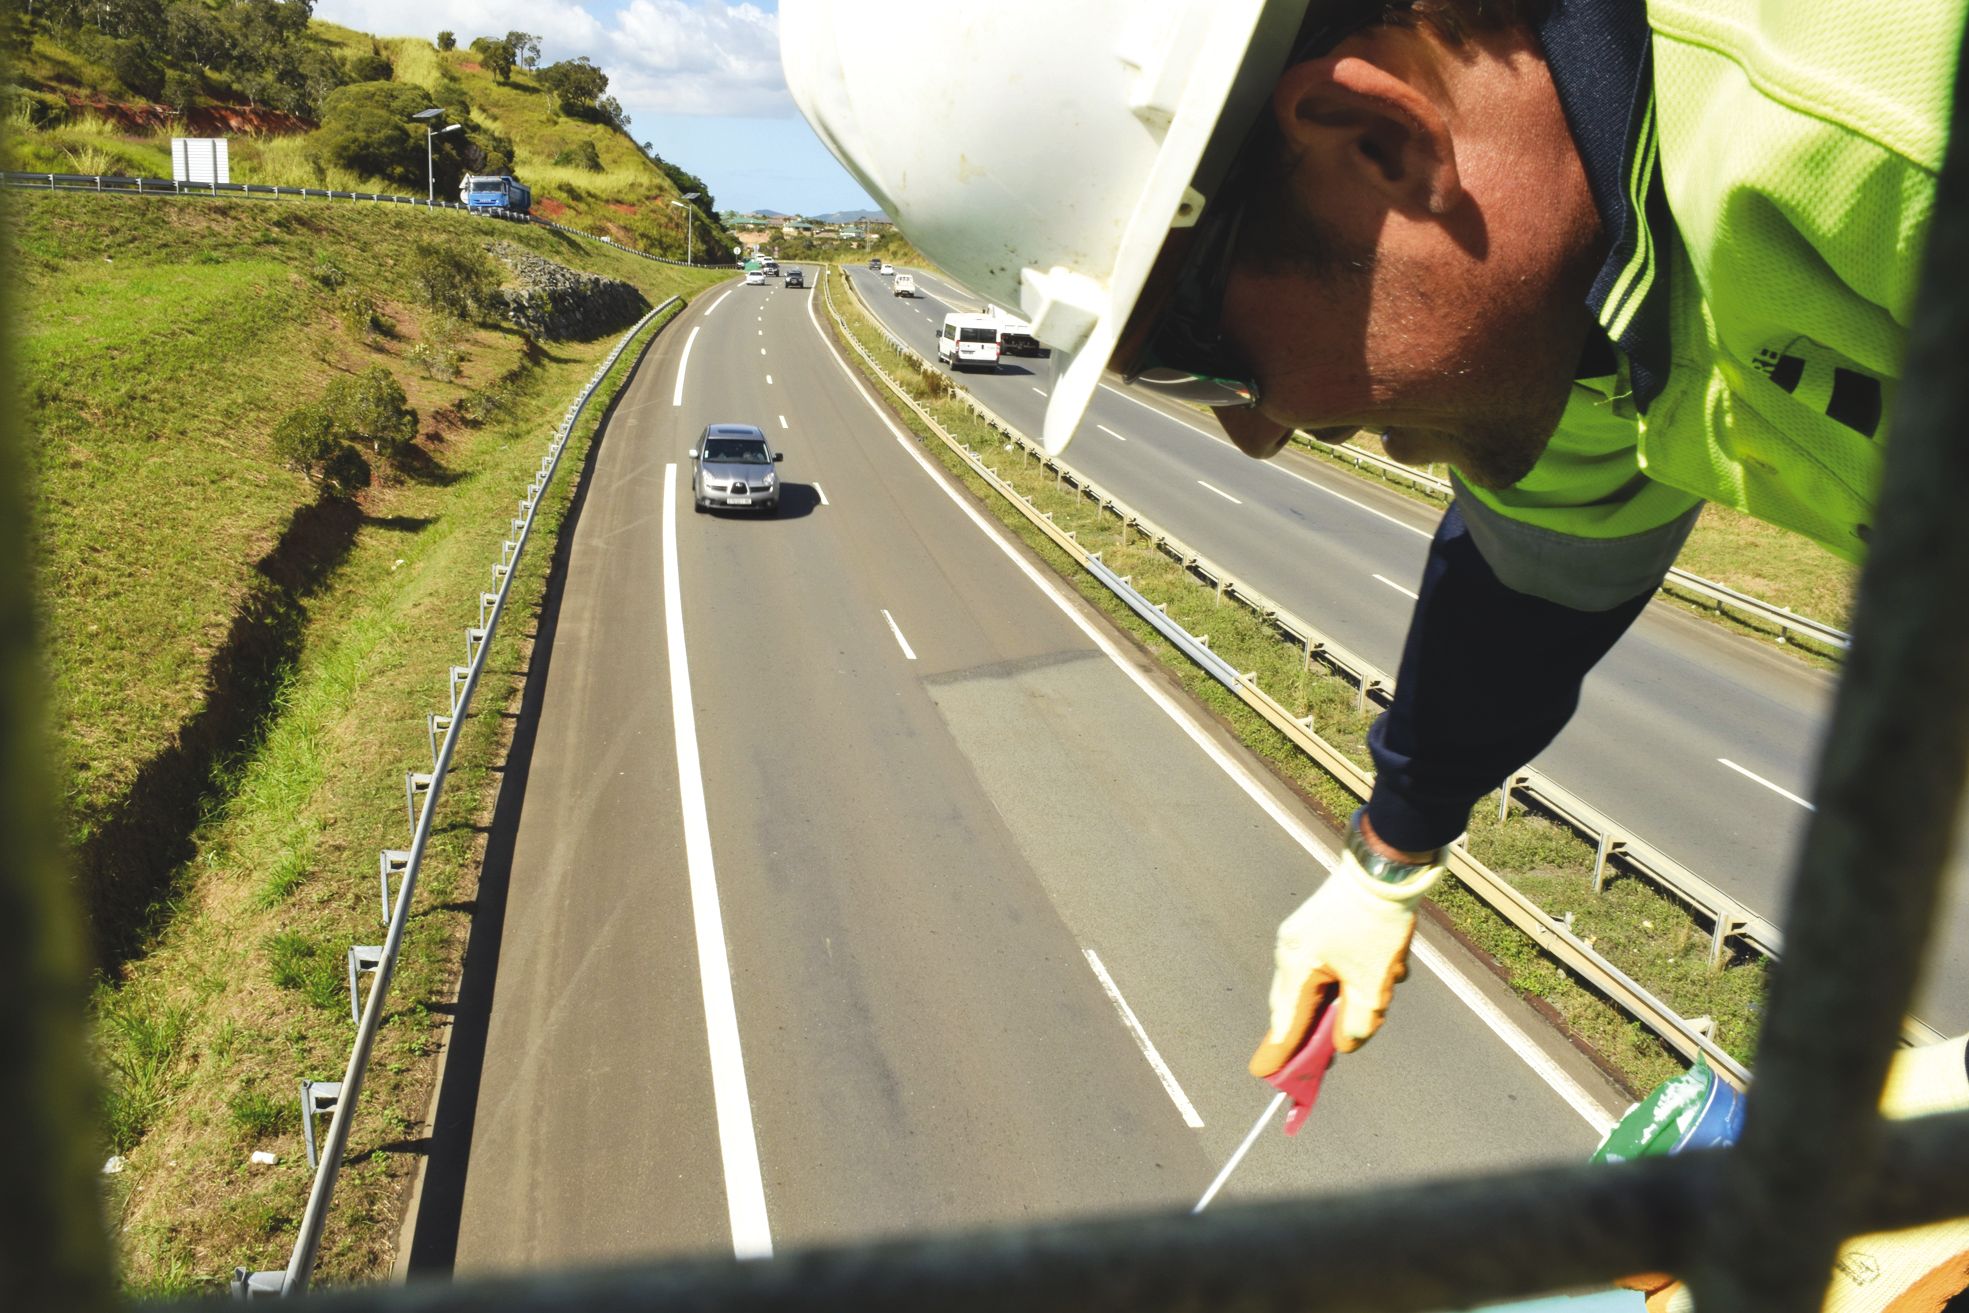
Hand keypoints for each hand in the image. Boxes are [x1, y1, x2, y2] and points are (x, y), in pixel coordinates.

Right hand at [1249, 816, 1442, 1074]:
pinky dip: (1350, 977)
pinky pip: (1328, 965)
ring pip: (1316, 985)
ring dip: (1343, 1000)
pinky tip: (1386, 970)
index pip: (1285, 1021)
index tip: (1267, 1075)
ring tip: (1376, 999)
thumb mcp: (1373, 983)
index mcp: (1297, 965)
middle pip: (1296, 1005)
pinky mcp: (1318, 927)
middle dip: (1312, 1032)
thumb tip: (1343, 1044)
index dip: (1280, 1052)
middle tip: (1320, 1062)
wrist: (1386, 866)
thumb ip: (1357, 1022)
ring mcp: (1302, 936)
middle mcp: (1291, 950)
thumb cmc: (1376, 924)